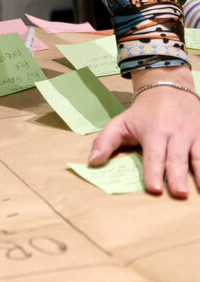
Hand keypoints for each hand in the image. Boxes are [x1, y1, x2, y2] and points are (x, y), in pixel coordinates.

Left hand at [88, 66, 199, 197]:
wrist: (168, 87)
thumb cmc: (142, 112)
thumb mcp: (121, 122)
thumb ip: (105, 142)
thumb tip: (92, 162)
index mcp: (153, 131)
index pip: (153, 155)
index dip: (153, 171)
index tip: (154, 188)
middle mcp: (174, 133)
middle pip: (175, 157)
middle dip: (177, 176)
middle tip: (178, 194)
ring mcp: (192, 134)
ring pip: (197, 155)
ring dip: (199, 174)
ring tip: (198, 192)